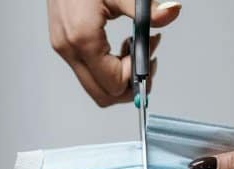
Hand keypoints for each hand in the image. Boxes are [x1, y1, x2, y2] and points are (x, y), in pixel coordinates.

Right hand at [47, 0, 181, 106]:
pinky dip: (107, 65)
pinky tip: (119, 44)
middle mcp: (69, 48)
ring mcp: (64, 48)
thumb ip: (147, 9)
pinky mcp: (63, 44)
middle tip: (146, 59)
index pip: (113, 83)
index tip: (150, 51)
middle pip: (102, 95)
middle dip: (128, 85)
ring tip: (134, 46)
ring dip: (118, 75)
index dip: (136, 74)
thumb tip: (171, 12)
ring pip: (94, 86)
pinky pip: (87, 70)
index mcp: (83, 38)